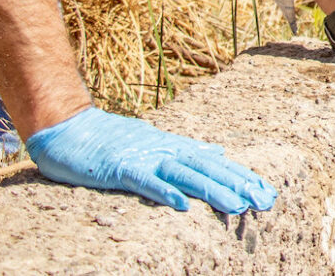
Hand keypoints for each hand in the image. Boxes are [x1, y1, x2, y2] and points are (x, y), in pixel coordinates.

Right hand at [25, 107, 276, 212]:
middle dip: (238, 185)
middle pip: (207, 168)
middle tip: (265, 201)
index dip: (242, 177)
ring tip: (237, 206)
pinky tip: (182, 205)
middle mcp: (164, 150)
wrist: (67, 128)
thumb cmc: (109, 141)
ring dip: (212, 190)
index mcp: (173, 147)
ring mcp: (142, 158)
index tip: (267, 193)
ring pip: (184, 174)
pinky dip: (163, 191)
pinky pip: (144, 181)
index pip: (215, 163)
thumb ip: (185, 150)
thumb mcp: (154, 144)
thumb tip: (216, 153)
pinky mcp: (118, 168)